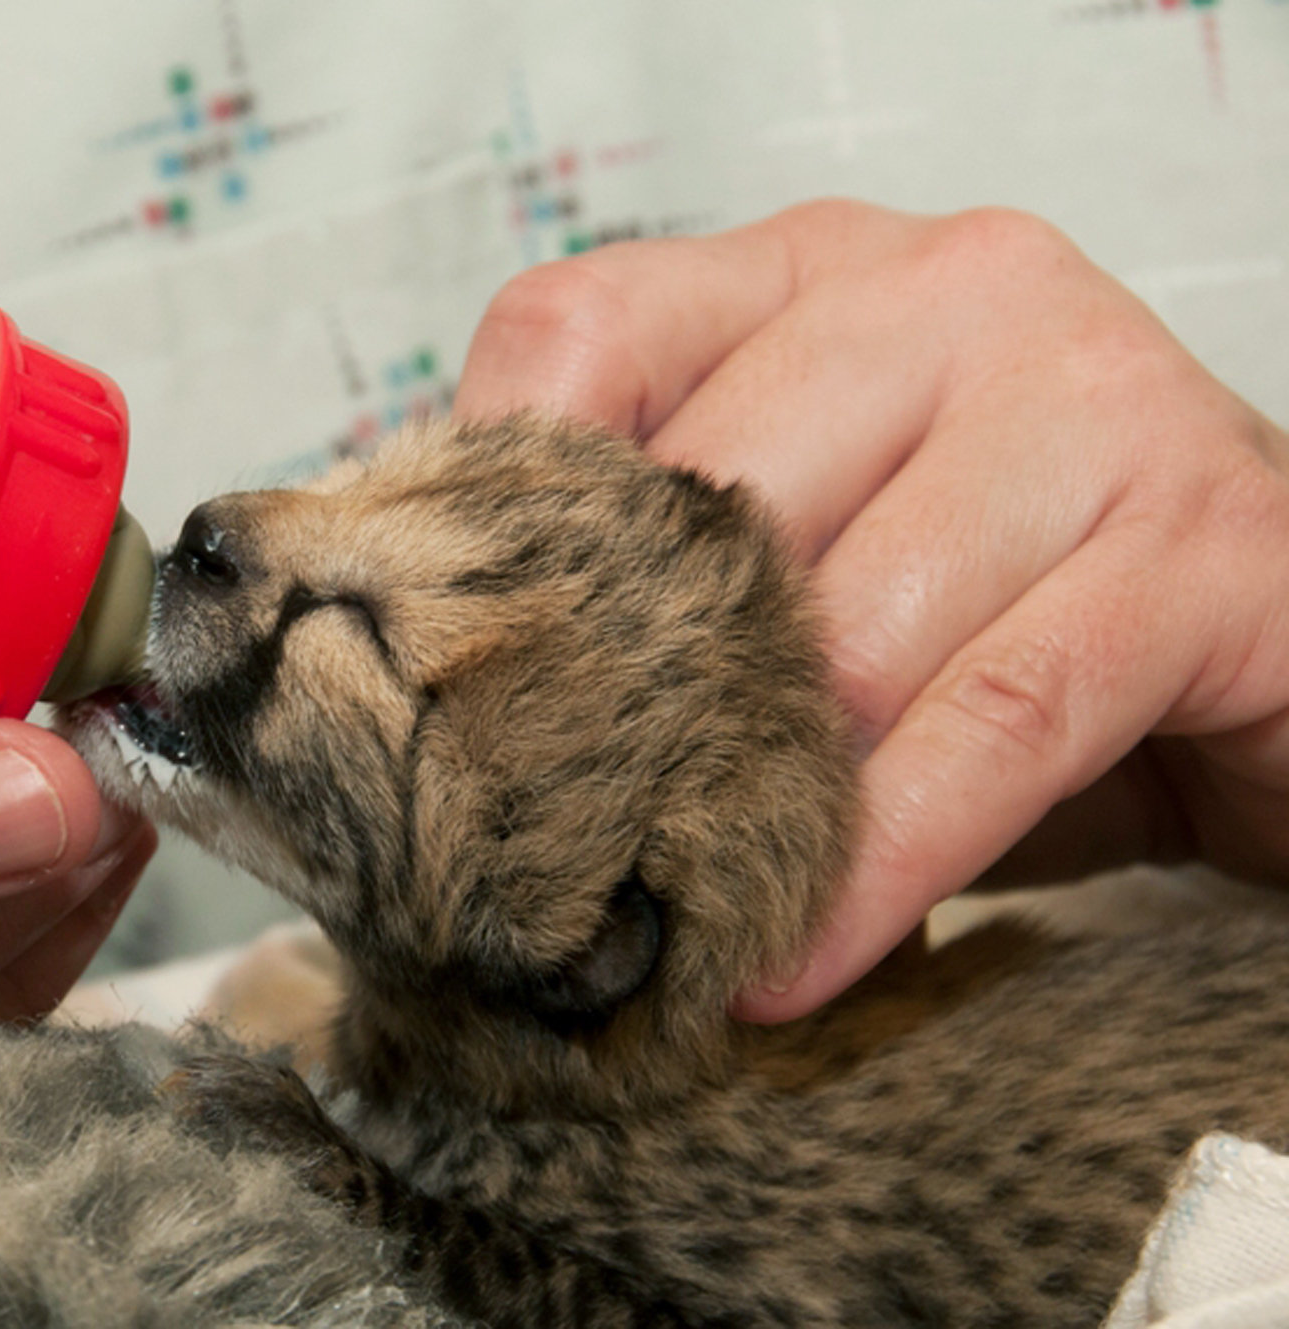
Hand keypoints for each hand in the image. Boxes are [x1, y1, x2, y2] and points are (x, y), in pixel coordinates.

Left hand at [454, 200, 1288, 1020]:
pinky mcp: (1211, 542)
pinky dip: (882, 861)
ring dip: (748, 803)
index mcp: (815, 276)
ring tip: (674, 920)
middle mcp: (950, 294)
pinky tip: (795, 956)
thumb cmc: (997, 611)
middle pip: (699, 500)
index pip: (577, 335)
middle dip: (619, 703)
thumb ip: (650, 570)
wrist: (1264, 667)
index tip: (447, 666)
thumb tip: (431, 671)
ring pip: (842, 632)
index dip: (491, 508)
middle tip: (546, 844)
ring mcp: (1093, 396)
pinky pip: (991, 723)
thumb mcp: (799, 561)